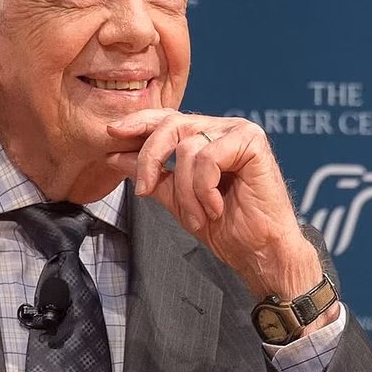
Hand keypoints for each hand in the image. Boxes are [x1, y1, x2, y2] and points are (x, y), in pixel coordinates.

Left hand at [106, 110, 328, 303]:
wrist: (259, 253)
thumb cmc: (225, 227)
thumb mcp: (176, 198)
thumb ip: (151, 174)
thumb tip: (115, 154)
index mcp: (205, 135)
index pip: (165, 119)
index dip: (138, 123)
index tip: (112, 133)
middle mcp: (222, 127)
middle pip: (170, 125)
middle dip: (150, 159)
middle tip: (142, 191)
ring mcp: (239, 131)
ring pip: (187, 147)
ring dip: (185, 191)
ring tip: (198, 216)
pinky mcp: (253, 142)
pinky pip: (208, 158)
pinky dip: (204, 189)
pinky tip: (216, 208)